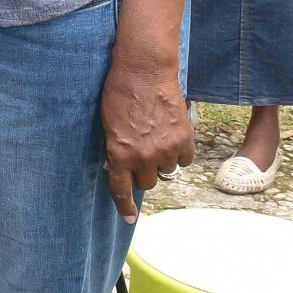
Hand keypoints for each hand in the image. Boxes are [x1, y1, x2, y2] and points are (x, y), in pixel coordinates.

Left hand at [100, 42, 193, 221]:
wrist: (144, 72)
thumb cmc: (119, 95)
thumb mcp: (107, 126)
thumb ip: (115, 150)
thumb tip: (117, 169)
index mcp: (120, 155)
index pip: (121, 191)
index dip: (126, 208)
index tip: (129, 219)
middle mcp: (143, 158)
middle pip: (147, 182)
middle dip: (143, 172)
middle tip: (141, 153)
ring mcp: (166, 150)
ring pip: (166, 171)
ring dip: (161, 161)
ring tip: (156, 137)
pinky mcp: (184, 140)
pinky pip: (184, 160)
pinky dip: (179, 152)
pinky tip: (172, 135)